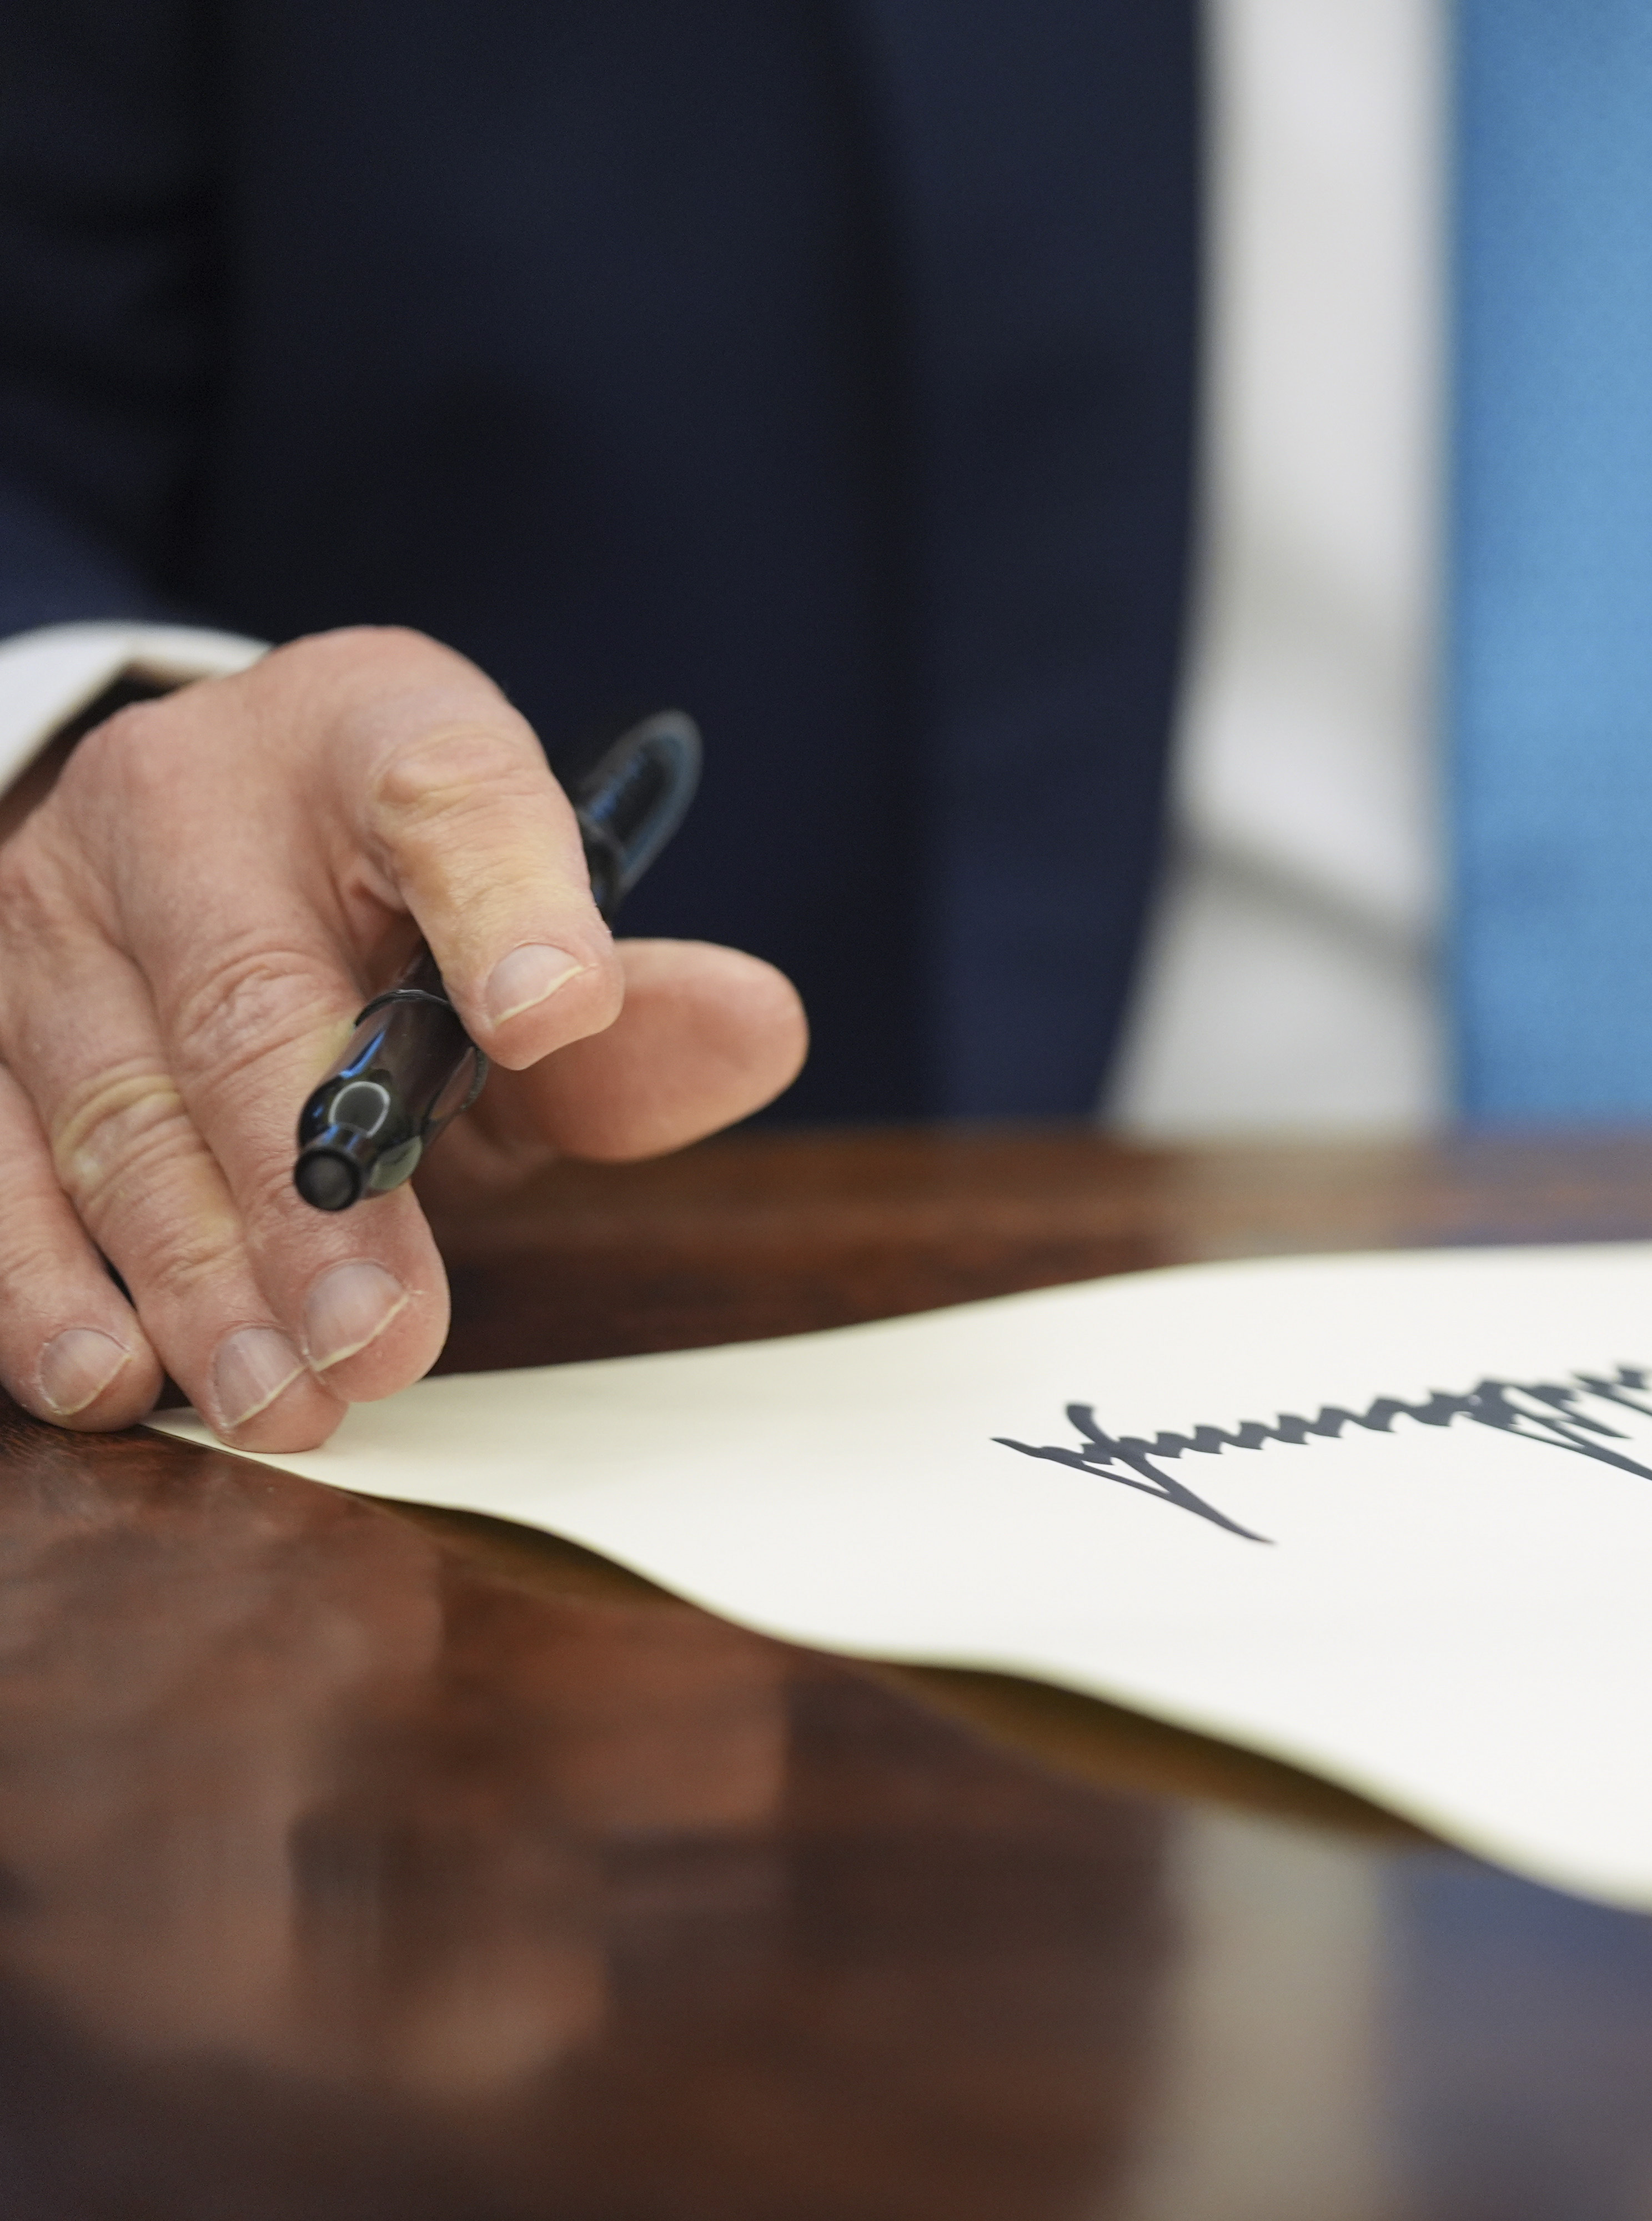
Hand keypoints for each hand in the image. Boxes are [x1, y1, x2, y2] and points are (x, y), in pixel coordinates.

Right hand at [0, 627, 804, 1447]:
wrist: (203, 853)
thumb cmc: (399, 918)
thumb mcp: (532, 949)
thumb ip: (636, 1016)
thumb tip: (757, 1028)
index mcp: (370, 733)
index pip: (450, 795)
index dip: (510, 906)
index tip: (556, 1015)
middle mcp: (181, 799)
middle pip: (253, 1010)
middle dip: (319, 1203)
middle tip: (386, 1341)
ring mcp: (45, 911)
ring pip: (113, 1110)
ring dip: (197, 1276)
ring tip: (281, 1395)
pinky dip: (43, 1282)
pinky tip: (112, 1373)